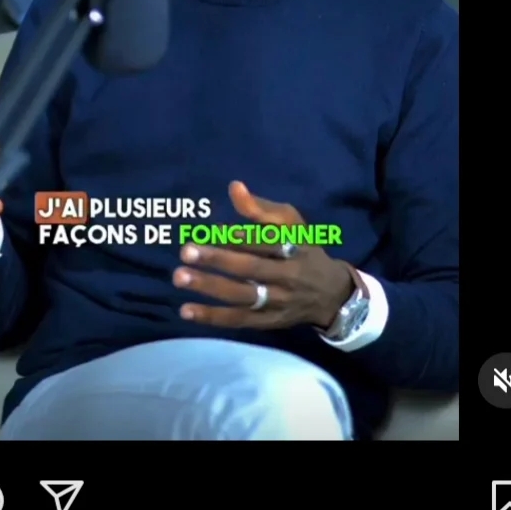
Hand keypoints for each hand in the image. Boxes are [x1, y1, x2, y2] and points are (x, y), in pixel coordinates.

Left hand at [171, 181, 352, 329]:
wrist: (331, 294)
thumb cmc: (303, 250)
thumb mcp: (292, 224)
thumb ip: (261, 208)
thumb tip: (234, 187)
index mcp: (295, 247)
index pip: (266, 242)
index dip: (238, 237)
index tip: (209, 230)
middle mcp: (288, 276)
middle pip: (252, 269)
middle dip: (218, 261)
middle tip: (185, 251)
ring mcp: (278, 302)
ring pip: (243, 297)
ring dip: (210, 288)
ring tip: (180, 278)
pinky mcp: (268, 322)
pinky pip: (239, 320)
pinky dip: (213, 317)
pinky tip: (187, 310)